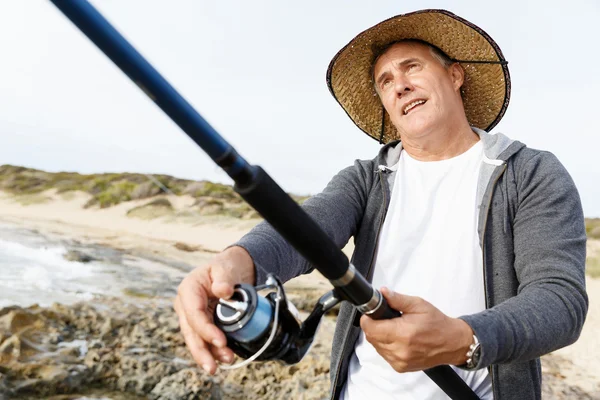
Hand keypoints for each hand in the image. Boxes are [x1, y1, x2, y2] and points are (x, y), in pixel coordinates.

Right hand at [173, 246, 254, 374]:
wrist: (230, 270)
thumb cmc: (225, 268)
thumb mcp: (225, 268)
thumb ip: (224, 279)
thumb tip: (224, 291)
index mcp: (189, 289)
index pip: (193, 314)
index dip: (205, 330)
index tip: (221, 341)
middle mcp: (186, 305)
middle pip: (190, 332)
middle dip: (202, 351)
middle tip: (213, 367)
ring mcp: (192, 316)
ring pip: (196, 339)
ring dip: (209, 354)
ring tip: (227, 361)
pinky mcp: (201, 324)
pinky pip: (205, 339)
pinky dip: (214, 350)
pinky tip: (224, 358)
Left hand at [360, 287, 472, 372]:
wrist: (452, 343)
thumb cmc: (437, 323)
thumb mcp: (418, 305)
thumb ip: (397, 299)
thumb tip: (382, 293)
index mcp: (403, 334)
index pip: (370, 329)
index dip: (367, 319)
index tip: (371, 313)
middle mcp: (400, 350)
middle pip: (371, 338)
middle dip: (373, 326)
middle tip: (384, 318)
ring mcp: (400, 361)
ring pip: (376, 346)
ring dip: (379, 336)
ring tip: (393, 328)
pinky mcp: (401, 367)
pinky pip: (384, 354)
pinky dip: (386, 346)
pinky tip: (397, 339)